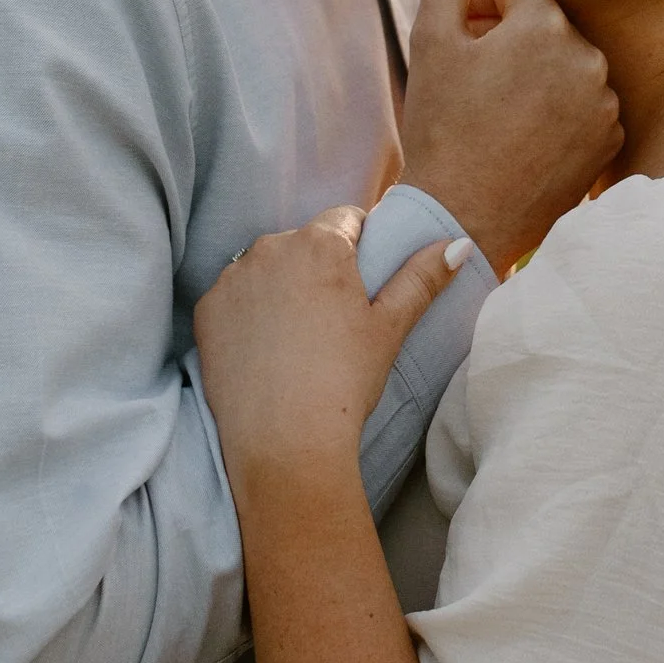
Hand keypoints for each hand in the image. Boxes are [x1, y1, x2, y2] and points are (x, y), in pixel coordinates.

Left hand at [195, 207, 468, 496]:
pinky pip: (233, 297)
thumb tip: (457, 244)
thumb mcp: (390, 327)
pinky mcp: (206, 309)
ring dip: (280, 287)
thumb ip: (422, 277)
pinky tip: (263, 351)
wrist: (283, 443)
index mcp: (321, 243)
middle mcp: (269, 247)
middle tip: (332, 321)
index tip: (360, 288)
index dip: (359, 249)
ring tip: (297, 340)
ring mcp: (232, 278)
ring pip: (266, 268)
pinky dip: (247, 314)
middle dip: (317, 268)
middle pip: (302, 243)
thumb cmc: (344, 382)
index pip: (345, 219)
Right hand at [397, 0, 620, 271]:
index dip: (480, 13)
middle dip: (508, 42)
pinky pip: (586, 103)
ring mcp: (607, 102)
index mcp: (547, 24)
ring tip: (495, 113)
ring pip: (566, 64)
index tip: (458, 46)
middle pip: (545, 26)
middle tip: (471, 83)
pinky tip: (523, 138)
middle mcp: (590, 57)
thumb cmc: (440, 127)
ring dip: (535, 75)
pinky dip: (559, 111)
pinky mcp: (612, 140)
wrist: (463, 220)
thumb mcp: (432, 38)